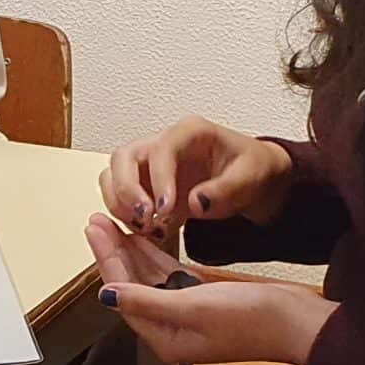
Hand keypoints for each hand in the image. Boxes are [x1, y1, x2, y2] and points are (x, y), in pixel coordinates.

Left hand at [85, 214, 334, 364]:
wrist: (298, 322)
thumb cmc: (253, 320)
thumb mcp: (195, 307)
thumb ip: (148, 301)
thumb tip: (106, 295)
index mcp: (164, 338)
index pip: (123, 294)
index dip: (107, 261)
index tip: (94, 229)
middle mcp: (170, 329)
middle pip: (131, 285)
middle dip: (113, 252)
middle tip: (96, 219)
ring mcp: (187, 313)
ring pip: (148, 278)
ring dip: (131, 251)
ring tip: (112, 223)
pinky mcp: (203, 299)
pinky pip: (170, 275)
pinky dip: (155, 256)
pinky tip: (142, 237)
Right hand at [101, 117, 292, 242]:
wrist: (251, 182)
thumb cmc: (251, 170)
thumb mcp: (251, 177)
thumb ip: (226, 189)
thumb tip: (194, 202)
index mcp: (189, 133)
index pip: (161, 149)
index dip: (158, 179)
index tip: (165, 209)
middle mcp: (162, 145)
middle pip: (123, 157)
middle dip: (126, 190)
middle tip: (145, 217)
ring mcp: (150, 167)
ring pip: (113, 176)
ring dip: (120, 204)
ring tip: (144, 226)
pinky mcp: (146, 189)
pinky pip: (120, 199)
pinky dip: (126, 216)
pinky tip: (148, 231)